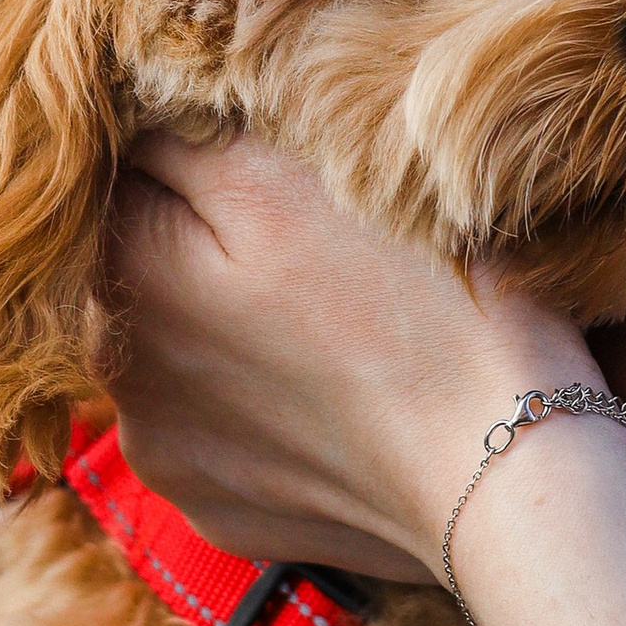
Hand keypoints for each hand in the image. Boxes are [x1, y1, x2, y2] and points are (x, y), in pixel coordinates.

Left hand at [103, 128, 579, 583]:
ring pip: (187, 347)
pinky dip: (269, 402)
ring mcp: (169, 458)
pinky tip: (341, 393)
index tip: (285, 165)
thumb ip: (182, 135)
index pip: (127, 173)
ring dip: (237, 322)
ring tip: (340, 320)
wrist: (507, 476)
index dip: (205, 151)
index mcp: (127, 276)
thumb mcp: (294, 176)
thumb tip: (125, 114)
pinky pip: (227, 426)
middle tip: (328, 243)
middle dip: (215, 241)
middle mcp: (119, 379)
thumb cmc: (414, 304)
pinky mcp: (222, 511)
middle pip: (152, 263)